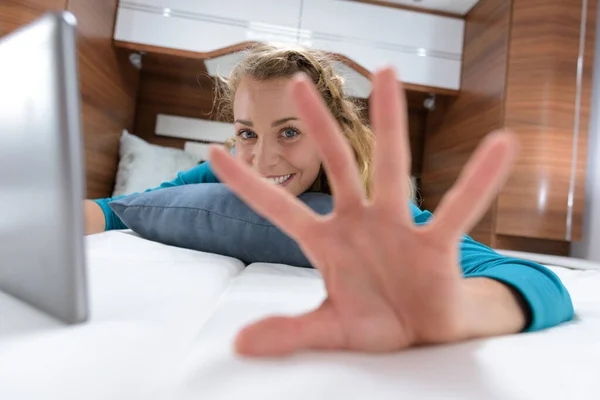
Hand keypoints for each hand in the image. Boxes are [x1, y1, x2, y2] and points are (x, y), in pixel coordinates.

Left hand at [209, 68, 521, 356]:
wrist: (425, 334)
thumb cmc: (378, 321)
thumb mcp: (331, 328)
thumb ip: (290, 331)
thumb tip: (239, 345)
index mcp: (327, 241)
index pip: (278, 206)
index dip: (245, 181)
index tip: (213, 150)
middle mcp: (360, 222)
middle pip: (336, 163)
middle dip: (318, 123)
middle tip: (299, 81)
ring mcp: (398, 227)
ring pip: (392, 166)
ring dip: (389, 121)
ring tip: (388, 73)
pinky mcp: (435, 243)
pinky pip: (457, 209)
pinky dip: (478, 181)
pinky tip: (500, 146)